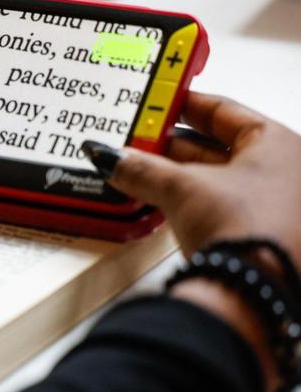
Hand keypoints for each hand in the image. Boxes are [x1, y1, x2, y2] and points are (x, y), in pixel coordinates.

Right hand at [98, 91, 300, 258]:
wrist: (252, 293)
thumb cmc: (244, 230)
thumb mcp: (180, 188)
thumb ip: (141, 168)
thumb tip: (111, 157)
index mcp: (281, 146)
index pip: (225, 111)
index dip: (186, 104)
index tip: (161, 100)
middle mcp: (289, 174)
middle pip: (220, 147)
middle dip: (175, 145)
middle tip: (140, 140)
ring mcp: (277, 207)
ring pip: (219, 179)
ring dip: (179, 176)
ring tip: (142, 171)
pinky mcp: (263, 237)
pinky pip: (221, 206)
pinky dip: (191, 201)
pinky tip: (163, 202)